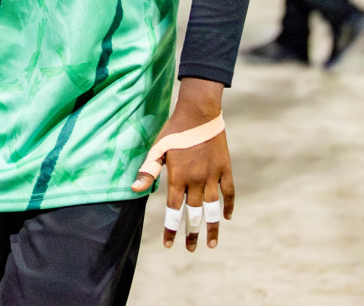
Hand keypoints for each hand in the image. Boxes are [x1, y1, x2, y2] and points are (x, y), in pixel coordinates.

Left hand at [131, 78, 233, 251]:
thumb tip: (134, 188)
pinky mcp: (225, 168)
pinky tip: (226, 217)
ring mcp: (213, 175)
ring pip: (213, 208)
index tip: (169, 245)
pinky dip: (228, 205)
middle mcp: (197, 180)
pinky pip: (229, 192)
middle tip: (190, 249)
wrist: (199, 113)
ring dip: (212, 227)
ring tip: (211, 244)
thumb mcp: (157, 149)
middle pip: (194, 213)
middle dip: (191, 233)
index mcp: (178, 177)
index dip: (171, 229)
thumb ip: (148, 170)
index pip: (174, 210)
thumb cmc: (174, 130)